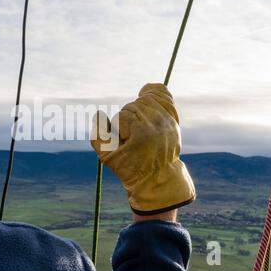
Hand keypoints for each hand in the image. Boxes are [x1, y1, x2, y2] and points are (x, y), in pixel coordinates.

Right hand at [91, 83, 195, 215]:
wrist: (157, 177)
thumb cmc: (130, 168)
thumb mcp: (108, 156)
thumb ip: (98, 135)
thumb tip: (99, 114)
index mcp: (143, 133)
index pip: (124, 115)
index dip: (119, 128)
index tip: (124, 142)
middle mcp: (158, 123)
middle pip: (134, 105)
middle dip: (127, 119)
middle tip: (131, 136)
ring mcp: (168, 120)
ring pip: (146, 99)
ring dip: (137, 109)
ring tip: (137, 123)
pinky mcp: (172, 119)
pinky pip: (163, 95)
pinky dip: (153, 93)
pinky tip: (145, 94)